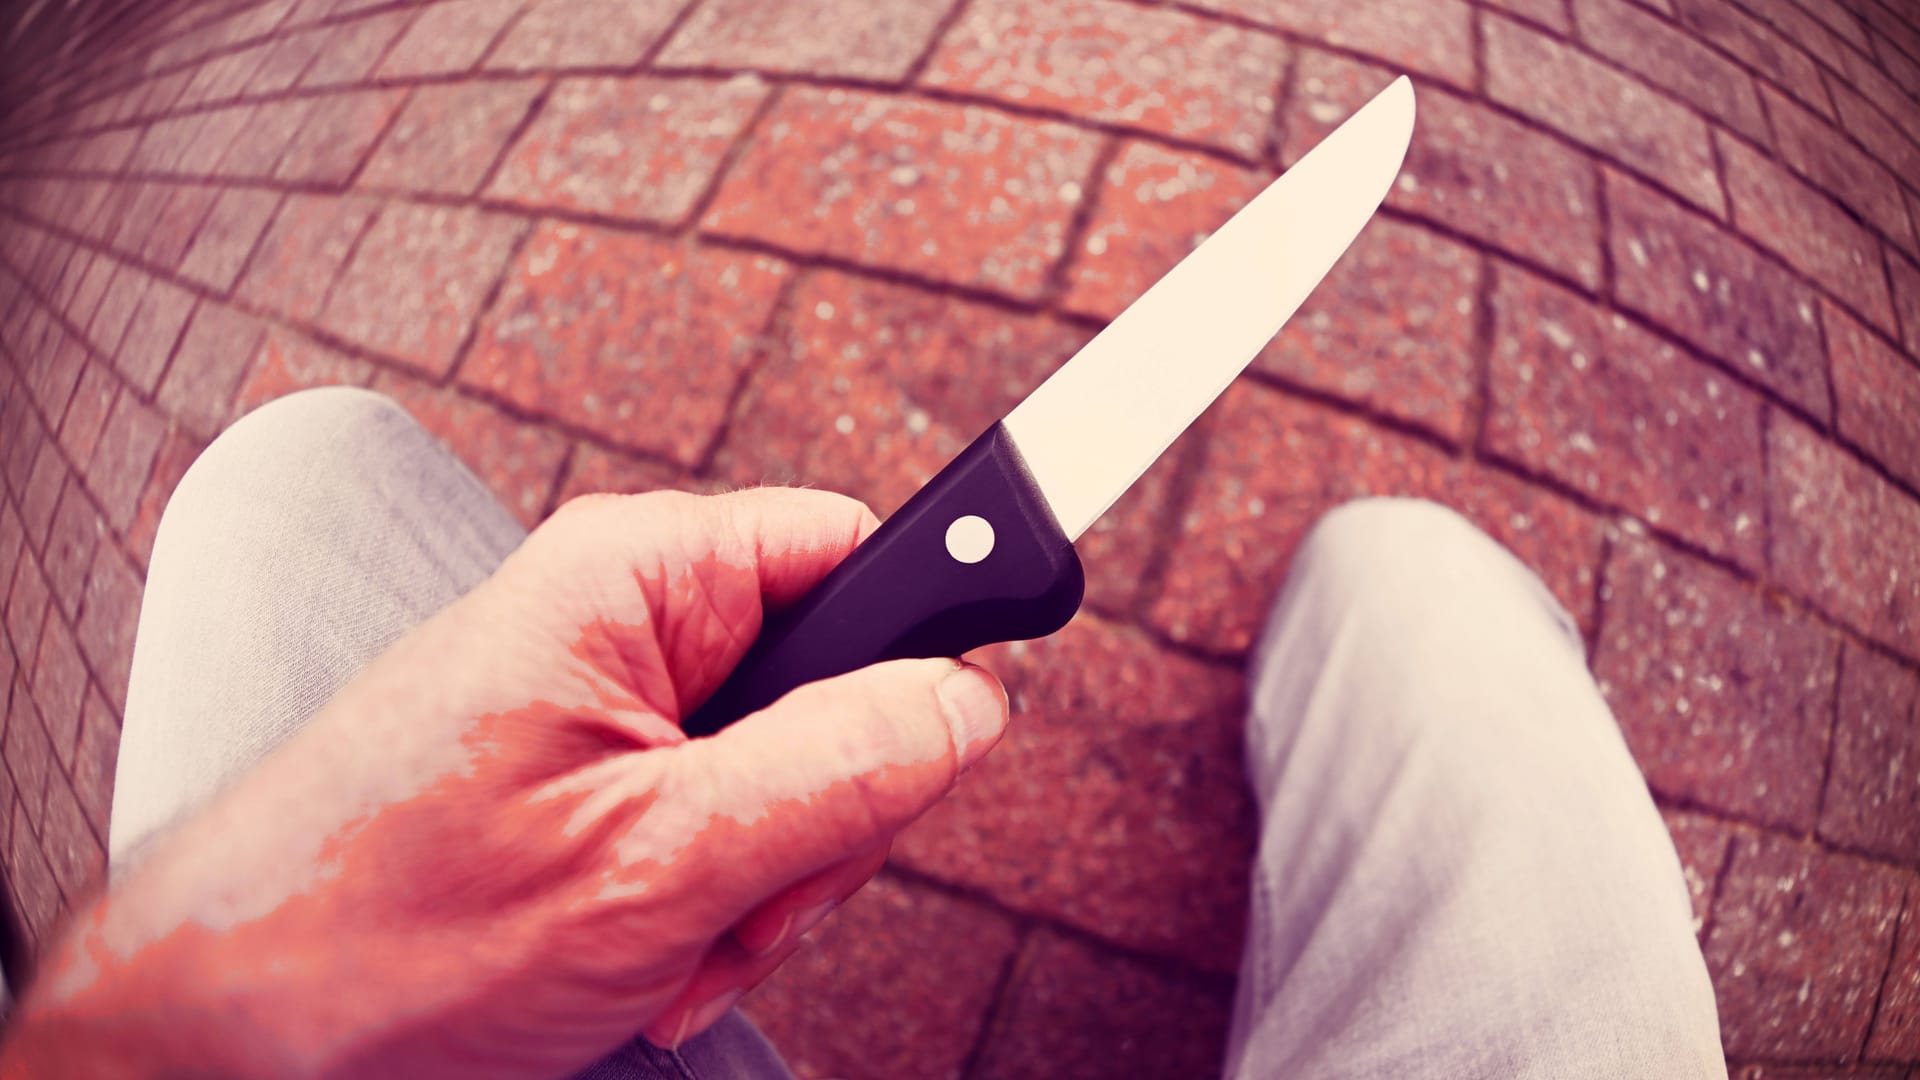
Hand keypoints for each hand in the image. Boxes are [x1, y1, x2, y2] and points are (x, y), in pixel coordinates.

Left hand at [4, 488, 1008, 1078]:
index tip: (964, 722)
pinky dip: (709, 902)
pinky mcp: (596, 770)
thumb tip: (969, 698)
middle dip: (823, 817)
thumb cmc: (380, 933)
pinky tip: (642, 953)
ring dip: (762, 880)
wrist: (227, 1029)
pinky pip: (720, 819)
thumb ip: (836, 766)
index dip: (928, 643)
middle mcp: (626, 615)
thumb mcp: (653, 859)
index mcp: (638, 577)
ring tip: (666, 943)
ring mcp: (610, 698)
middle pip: (842, 680)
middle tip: (745, 897)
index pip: (862, 549)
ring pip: (791, 771)